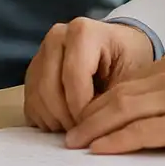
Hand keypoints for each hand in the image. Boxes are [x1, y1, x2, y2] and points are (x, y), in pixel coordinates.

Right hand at [24, 18, 155, 132]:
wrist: (119, 49)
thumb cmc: (129, 61)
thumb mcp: (133, 76)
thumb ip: (115, 100)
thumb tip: (95, 130)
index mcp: (83, 32)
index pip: (73, 76)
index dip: (82, 108)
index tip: (96, 127)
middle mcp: (56, 37)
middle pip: (49, 88)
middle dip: (67, 118)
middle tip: (86, 133)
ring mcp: (41, 52)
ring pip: (37, 97)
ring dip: (56, 121)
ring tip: (79, 128)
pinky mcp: (33, 70)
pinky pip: (31, 102)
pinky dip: (46, 120)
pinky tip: (67, 122)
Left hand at [64, 54, 164, 154]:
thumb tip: (137, 113)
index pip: (125, 84)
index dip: (98, 103)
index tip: (81, 119)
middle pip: (118, 96)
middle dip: (88, 116)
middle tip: (68, 135)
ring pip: (124, 112)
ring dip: (94, 129)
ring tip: (75, 144)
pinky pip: (143, 132)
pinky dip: (117, 141)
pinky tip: (101, 149)